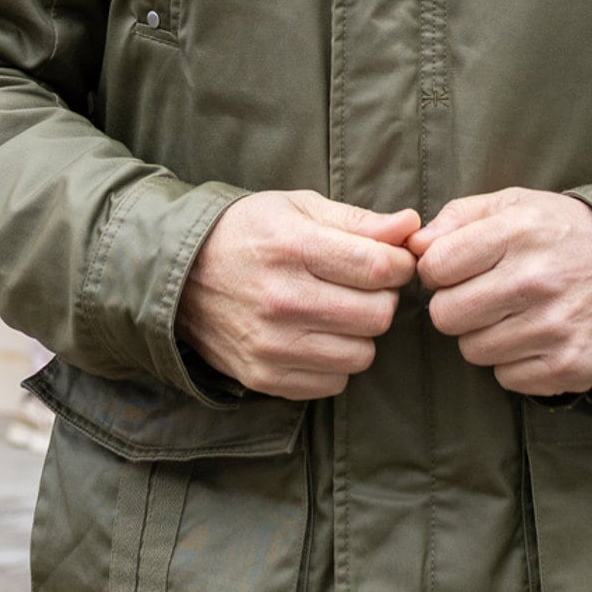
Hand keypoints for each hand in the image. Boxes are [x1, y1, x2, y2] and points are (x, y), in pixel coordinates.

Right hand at [178, 190, 419, 398]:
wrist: (179, 275)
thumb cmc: (249, 232)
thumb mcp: (299, 208)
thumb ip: (359, 220)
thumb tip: (411, 227)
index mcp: (293, 246)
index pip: (378, 268)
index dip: (400, 264)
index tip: (393, 261)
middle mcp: (283, 299)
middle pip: (378, 315)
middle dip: (383, 298)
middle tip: (363, 287)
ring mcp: (272, 344)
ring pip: (362, 354)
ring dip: (360, 333)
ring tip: (338, 311)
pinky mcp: (264, 377)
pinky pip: (334, 382)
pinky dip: (335, 362)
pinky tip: (317, 336)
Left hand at [410, 189, 591, 395]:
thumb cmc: (566, 233)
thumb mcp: (517, 204)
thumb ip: (459, 217)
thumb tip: (414, 246)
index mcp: (517, 232)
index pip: (435, 266)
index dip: (438, 270)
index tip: (456, 269)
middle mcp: (535, 280)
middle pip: (445, 316)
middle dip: (456, 307)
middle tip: (483, 296)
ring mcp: (554, 328)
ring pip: (473, 351)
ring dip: (486, 335)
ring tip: (516, 314)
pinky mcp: (569, 367)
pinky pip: (506, 378)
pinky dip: (515, 362)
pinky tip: (537, 338)